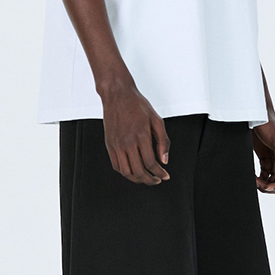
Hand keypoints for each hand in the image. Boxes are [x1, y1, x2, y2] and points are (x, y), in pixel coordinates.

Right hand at [101, 54, 170, 184]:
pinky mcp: (110, 144)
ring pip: (126, 172)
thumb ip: (163, 140)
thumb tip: (164, 160)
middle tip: (156, 180)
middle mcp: (128, 142)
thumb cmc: (137, 104)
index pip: (151, 163)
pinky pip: (116, 166)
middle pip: (139, 171)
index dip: (160, 173)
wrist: (117, 94)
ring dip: (137, 179)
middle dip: (150, 180)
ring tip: (145, 178)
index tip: (164, 175)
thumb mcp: (156, 119)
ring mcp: (117, 144)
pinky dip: (125, 173)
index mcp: (141, 135)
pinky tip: (132, 170)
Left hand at [256, 91, 274, 192]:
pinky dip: (258, 179)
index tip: (267, 186)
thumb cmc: (270, 125)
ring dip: (262, 184)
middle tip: (258, 182)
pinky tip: (252, 176)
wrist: (257, 116)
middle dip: (270, 186)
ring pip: (270, 181)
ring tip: (254, 179)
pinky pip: (263, 176)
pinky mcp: (265, 161)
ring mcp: (274, 162)